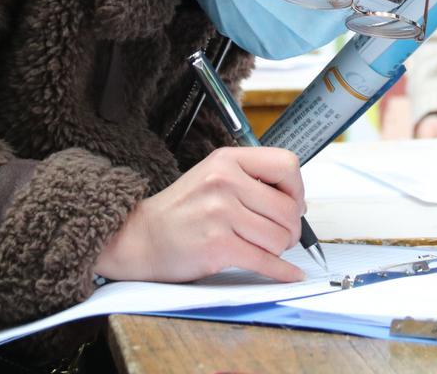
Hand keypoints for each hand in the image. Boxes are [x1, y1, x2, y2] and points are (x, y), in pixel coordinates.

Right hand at [95, 147, 305, 282]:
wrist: (139, 238)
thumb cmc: (182, 211)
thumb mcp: (214, 176)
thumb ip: (250, 180)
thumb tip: (296, 201)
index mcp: (227, 160)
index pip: (286, 165)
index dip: (297, 189)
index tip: (294, 204)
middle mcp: (225, 182)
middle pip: (287, 208)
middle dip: (291, 228)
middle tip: (282, 236)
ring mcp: (220, 214)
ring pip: (279, 237)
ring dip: (279, 249)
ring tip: (265, 249)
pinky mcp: (217, 246)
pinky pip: (265, 261)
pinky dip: (281, 272)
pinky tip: (288, 274)